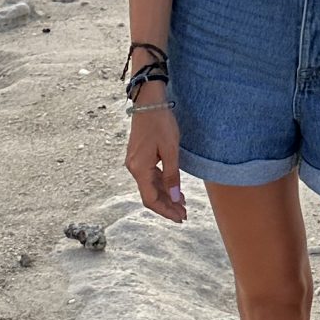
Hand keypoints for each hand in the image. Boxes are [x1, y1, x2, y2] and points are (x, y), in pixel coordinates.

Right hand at [124, 103, 186, 220]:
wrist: (149, 101)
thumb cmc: (160, 122)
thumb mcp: (171, 149)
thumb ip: (172, 175)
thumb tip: (176, 197)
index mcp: (139, 168)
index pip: (150, 199)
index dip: (165, 210)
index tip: (180, 218)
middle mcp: (134, 168)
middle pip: (150, 194)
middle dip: (167, 206)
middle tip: (184, 214)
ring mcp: (135, 162)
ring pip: (150, 186)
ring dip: (166, 196)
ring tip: (182, 204)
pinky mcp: (139, 156)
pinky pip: (150, 176)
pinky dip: (162, 185)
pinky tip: (174, 188)